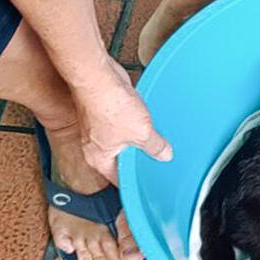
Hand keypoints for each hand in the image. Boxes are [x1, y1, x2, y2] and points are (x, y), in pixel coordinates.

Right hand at [70, 55, 171, 183]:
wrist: (98, 77)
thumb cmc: (108, 106)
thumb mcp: (141, 133)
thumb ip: (155, 147)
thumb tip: (164, 155)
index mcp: (99, 159)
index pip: (119, 179)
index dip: (135, 181)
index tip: (150, 182)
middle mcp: (95, 146)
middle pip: (122, 159)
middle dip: (139, 157)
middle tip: (157, 158)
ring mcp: (99, 129)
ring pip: (122, 140)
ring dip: (137, 138)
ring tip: (153, 137)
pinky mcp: (104, 113)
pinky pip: (122, 123)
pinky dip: (133, 122)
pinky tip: (146, 119)